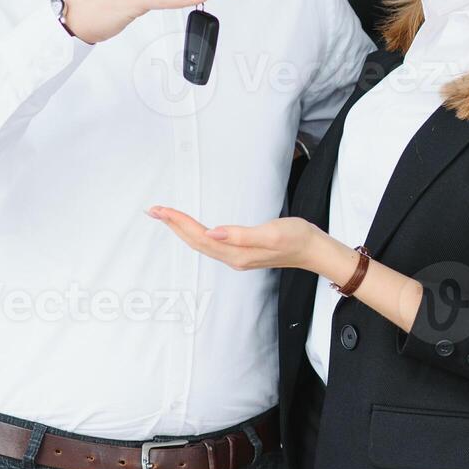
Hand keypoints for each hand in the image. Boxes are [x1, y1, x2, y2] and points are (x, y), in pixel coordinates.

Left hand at [146, 207, 353, 277]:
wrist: (314, 250)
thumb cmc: (296, 238)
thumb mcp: (272, 233)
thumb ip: (242, 235)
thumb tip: (214, 233)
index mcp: (237, 253)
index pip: (200, 236)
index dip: (179, 223)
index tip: (161, 210)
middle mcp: (232, 257)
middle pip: (195, 241)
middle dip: (174, 225)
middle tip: (154, 210)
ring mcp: (236, 256)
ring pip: (201, 243)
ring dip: (182, 230)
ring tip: (166, 217)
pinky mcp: (241, 252)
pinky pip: (210, 244)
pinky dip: (195, 233)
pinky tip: (192, 229)